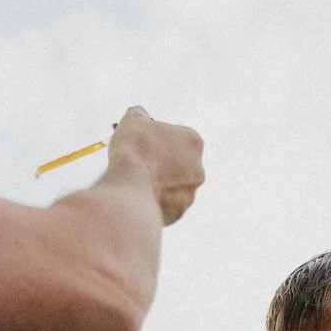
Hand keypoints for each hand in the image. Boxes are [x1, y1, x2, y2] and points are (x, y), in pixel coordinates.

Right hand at [110, 107, 204, 224]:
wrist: (132, 188)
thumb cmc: (135, 149)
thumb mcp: (134, 119)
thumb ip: (141, 116)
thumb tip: (139, 116)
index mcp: (194, 141)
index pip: (178, 137)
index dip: (159, 139)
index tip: (145, 142)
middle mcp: (198, 170)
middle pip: (179, 163)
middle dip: (163, 162)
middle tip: (141, 162)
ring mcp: (190, 195)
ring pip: (173, 186)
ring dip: (159, 183)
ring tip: (137, 180)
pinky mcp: (178, 214)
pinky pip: (166, 205)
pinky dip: (154, 201)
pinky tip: (139, 195)